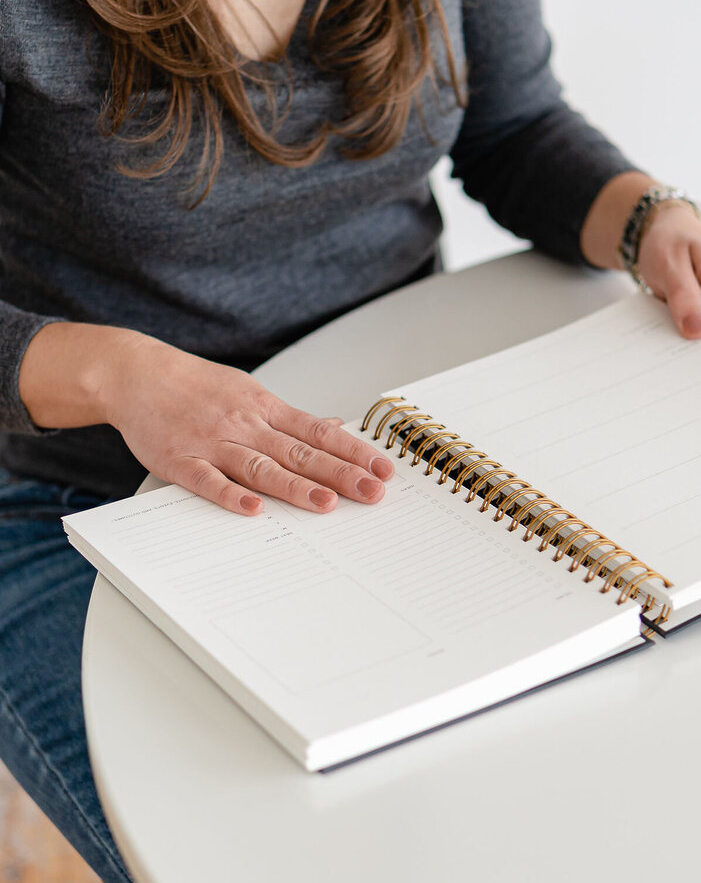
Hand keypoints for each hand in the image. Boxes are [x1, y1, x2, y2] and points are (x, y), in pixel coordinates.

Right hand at [102, 334, 393, 515]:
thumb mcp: (248, 391)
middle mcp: (245, 424)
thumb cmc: (194, 385)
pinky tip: (253, 509)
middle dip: (340, 474)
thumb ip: (288, 417)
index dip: (353, 451)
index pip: (319, 432)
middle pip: (299, 452)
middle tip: (371, 493)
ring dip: (295, 486)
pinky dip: (230, 494)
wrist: (136, 373)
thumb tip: (332, 424)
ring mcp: (213, 442)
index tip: (382, 469)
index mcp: (265, 407)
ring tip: (326, 504)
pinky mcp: (180, 460)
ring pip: (261, 467)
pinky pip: (209, 480)